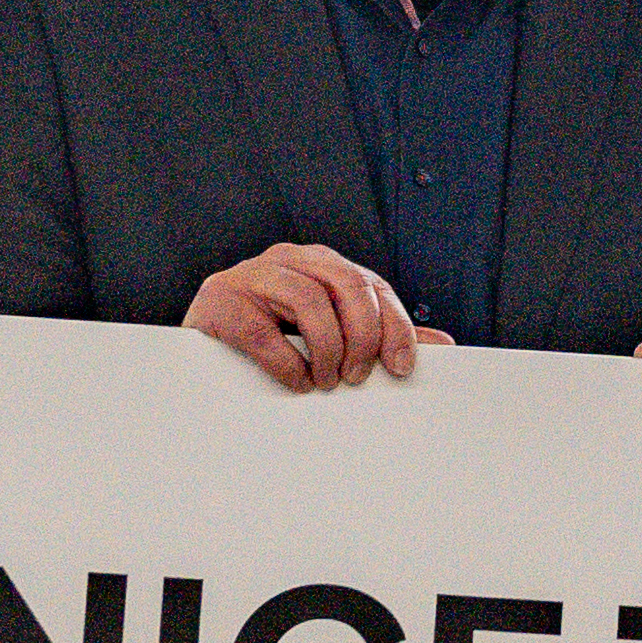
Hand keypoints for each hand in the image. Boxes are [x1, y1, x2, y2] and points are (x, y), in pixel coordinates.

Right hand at [188, 243, 438, 390]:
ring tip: (327, 382)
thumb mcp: (328, 330)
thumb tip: (442, 343)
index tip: (399, 368)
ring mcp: (251, 276)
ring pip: (309, 300)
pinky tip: (296, 383)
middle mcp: (289, 259)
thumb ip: (379, 333)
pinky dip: (288, 363)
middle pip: (346, 284)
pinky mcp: (221, 302)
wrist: (199, 350)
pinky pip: (263, 331)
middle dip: (363, 336)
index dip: (394, 327)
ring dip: (327, 349)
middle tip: (359, 377)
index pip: (371, 285)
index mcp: (320, 263)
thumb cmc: (272, 338)